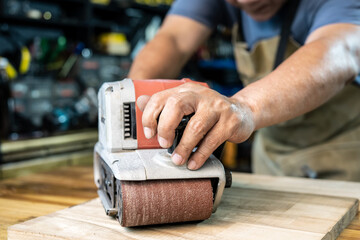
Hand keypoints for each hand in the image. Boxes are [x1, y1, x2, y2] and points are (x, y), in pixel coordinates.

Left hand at [137, 82, 254, 169]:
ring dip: (184, 147)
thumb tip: (140, 101)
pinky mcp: (230, 121)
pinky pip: (212, 140)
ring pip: (196, 126)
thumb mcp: (187, 104)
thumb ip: (164, 104)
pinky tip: (194, 163)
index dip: (150, 117)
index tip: (150, 134)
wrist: (242, 112)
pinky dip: (200, 154)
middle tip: (163, 144)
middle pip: (176, 105)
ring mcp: (217, 107)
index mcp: (186, 90)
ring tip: (178, 159)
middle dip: (166, 128)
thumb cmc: (210, 111)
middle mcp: (201, 95)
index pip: (161, 98)